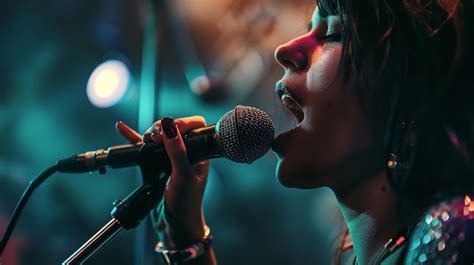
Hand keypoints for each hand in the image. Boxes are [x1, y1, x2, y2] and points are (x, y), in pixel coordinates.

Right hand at [116, 117, 209, 246]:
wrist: (174, 225)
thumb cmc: (186, 205)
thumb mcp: (183, 177)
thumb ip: (178, 152)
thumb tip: (170, 127)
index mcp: (199, 153)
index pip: (194, 127)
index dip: (181, 124)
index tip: (167, 131)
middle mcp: (185, 153)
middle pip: (173, 128)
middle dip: (162, 128)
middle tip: (154, 138)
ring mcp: (169, 158)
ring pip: (159, 137)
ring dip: (150, 133)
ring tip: (145, 139)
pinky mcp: (154, 165)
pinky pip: (144, 149)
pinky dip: (134, 138)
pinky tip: (122, 128)